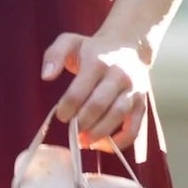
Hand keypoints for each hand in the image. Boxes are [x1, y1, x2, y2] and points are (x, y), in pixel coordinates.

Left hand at [43, 31, 151, 150]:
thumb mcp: (70, 42)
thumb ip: (54, 55)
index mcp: (98, 61)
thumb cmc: (94, 49)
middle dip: (81, 122)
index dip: (67, 108)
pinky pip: (134, 128)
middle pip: (98, 105)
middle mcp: (119, 75)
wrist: (130, 46)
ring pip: (117, 116)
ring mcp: (133, 90)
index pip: (79, 90)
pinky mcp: (141, 104)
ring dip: (98, 133)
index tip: (61, 115)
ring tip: (83, 140)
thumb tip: (46, 76)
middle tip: (72, 129)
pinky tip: (102, 145)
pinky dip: (119, 142)